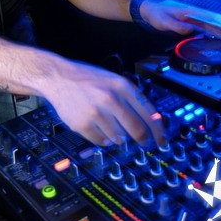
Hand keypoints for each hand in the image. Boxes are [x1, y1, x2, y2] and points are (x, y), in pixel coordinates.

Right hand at [46, 60, 166, 148]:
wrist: (58, 77)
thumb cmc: (88, 79)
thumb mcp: (113, 81)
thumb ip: (130, 99)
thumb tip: (151, 122)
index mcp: (122, 86)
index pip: (149, 113)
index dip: (159, 130)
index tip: (163, 141)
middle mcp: (111, 99)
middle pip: (136, 130)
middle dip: (142, 139)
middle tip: (143, 142)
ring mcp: (96, 113)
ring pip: (118, 138)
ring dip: (118, 136)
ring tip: (107, 122)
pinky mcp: (82, 125)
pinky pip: (101, 142)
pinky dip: (102, 139)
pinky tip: (97, 126)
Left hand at [140, 0, 220, 41]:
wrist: (149, 11)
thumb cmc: (156, 15)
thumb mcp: (163, 21)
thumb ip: (175, 26)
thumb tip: (189, 30)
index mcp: (188, 13)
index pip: (206, 21)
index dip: (218, 27)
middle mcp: (192, 15)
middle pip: (211, 24)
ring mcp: (192, 20)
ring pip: (210, 27)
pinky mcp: (190, 24)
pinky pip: (204, 29)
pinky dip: (213, 33)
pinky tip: (220, 38)